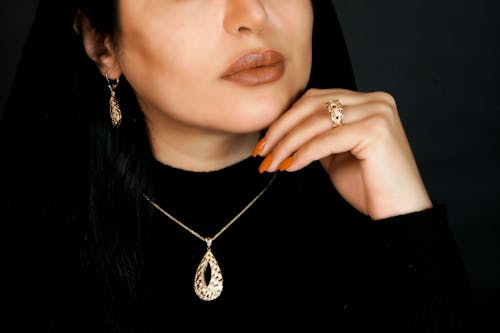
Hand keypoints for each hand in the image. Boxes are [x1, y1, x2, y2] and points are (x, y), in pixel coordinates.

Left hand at [253, 88, 432, 219]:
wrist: (400, 214)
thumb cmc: (369, 187)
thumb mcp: (336, 155)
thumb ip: (317, 136)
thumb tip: (283, 131)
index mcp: (366, 102)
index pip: (315, 100)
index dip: (285, 119)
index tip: (265, 142)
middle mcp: (375, 100)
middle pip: (313, 104)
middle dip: (281, 129)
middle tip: (262, 153)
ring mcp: (377, 112)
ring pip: (316, 120)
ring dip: (287, 143)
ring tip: (272, 163)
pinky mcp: (376, 130)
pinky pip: (327, 139)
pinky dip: (304, 153)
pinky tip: (291, 167)